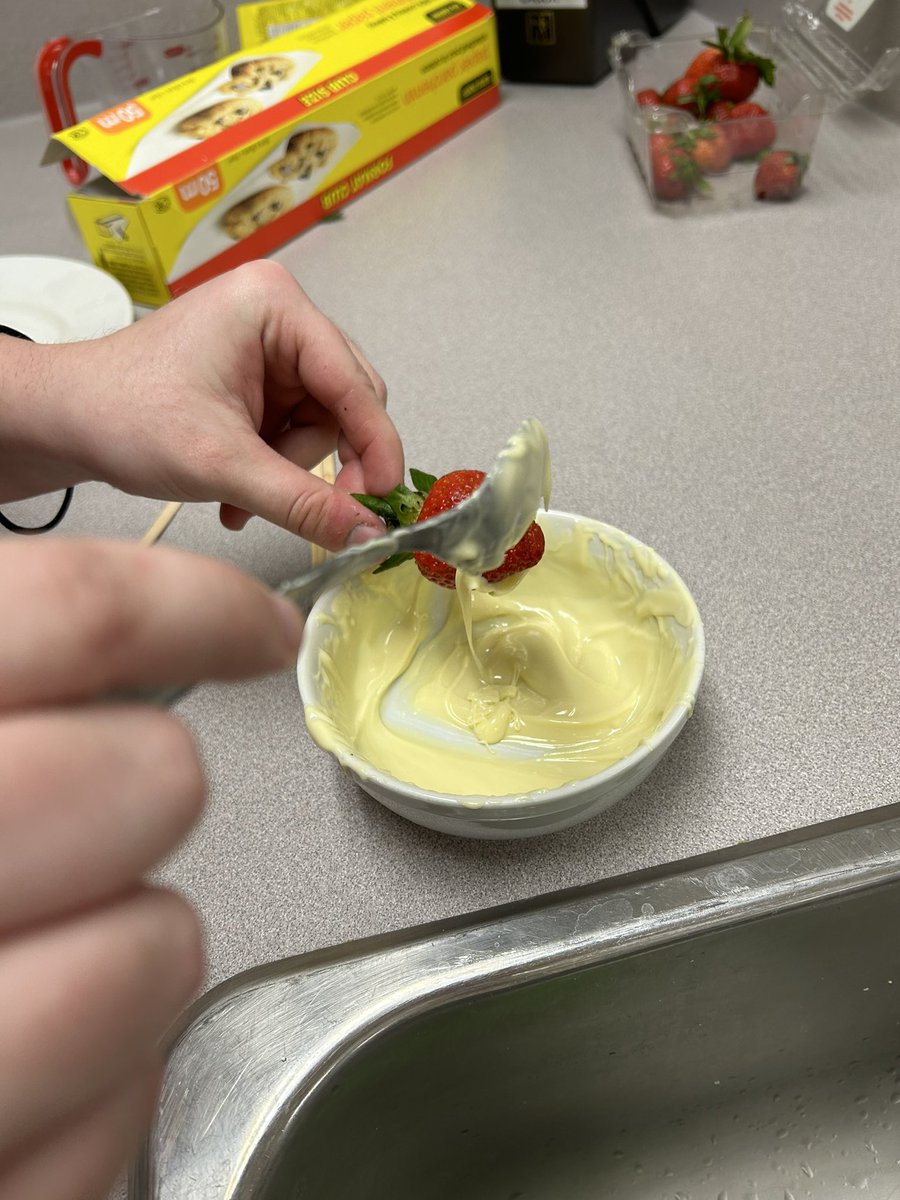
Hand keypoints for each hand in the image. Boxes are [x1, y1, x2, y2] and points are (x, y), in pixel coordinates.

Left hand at [0, 261, 403, 550]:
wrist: (67, 420)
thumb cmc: (121, 411)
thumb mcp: (222, 464)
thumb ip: (301, 501)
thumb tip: (363, 530)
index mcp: (274, 306)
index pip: (354, 383)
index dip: (376, 446)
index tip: (385, 500)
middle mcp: (278, 317)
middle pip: (346, 404)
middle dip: (319, 463)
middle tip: (315, 510)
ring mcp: (269, 348)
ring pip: (323, 426)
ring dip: (289, 472)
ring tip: (241, 494)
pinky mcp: (258, 378)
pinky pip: (295, 431)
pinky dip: (275, 469)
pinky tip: (239, 488)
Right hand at [0, 536, 303, 1199]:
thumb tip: (106, 632)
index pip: (67, 614)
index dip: (195, 605)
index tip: (253, 628)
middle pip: (144, 777)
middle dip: (149, 782)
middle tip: (96, 805)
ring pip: (159, 948)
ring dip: (131, 943)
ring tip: (43, 951)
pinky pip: (122, 1105)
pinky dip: (102, 1078)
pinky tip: (20, 1061)